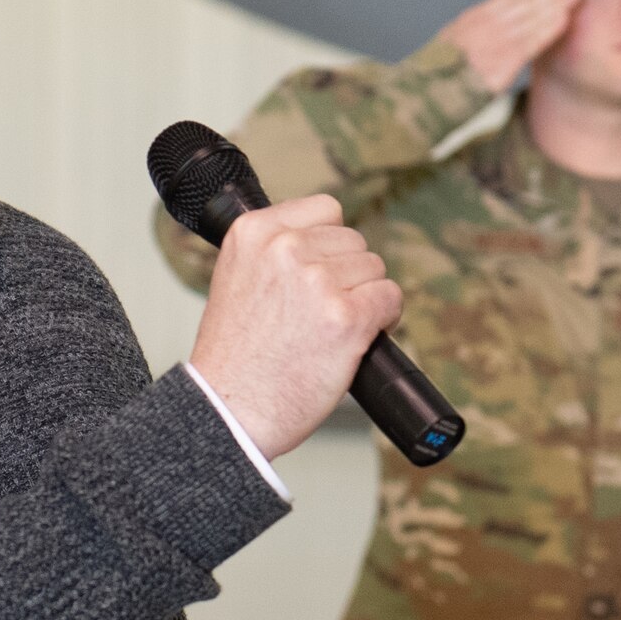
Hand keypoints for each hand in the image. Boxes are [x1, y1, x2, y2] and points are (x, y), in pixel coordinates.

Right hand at [188, 195, 401, 458]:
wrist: (230, 410)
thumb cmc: (235, 358)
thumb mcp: (236, 278)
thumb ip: (274, 251)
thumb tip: (325, 241)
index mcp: (253, 233)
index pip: (325, 209)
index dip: (329, 244)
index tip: (318, 271)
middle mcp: (285, 249)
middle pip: (353, 240)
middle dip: (347, 274)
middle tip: (321, 312)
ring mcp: (317, 281)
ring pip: (375, 269)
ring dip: (364, 297)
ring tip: (332, 328)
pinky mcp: (346, 317)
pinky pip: (390, 298)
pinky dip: (384, 319)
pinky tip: (358, 337)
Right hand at [438, 0, 581, 90]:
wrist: (419, 103)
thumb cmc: (434, 81)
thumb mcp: (448, 48)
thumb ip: (470, 32)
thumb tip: (492, 16)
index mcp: (464, 25)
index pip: (501, 2)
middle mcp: (475, 31)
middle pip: (516, 6)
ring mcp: (483, 48)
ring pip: (524, 21)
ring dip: (550, 7)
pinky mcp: (493, 69)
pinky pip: (525, 45)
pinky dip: (545, 30)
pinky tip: (562, 20)